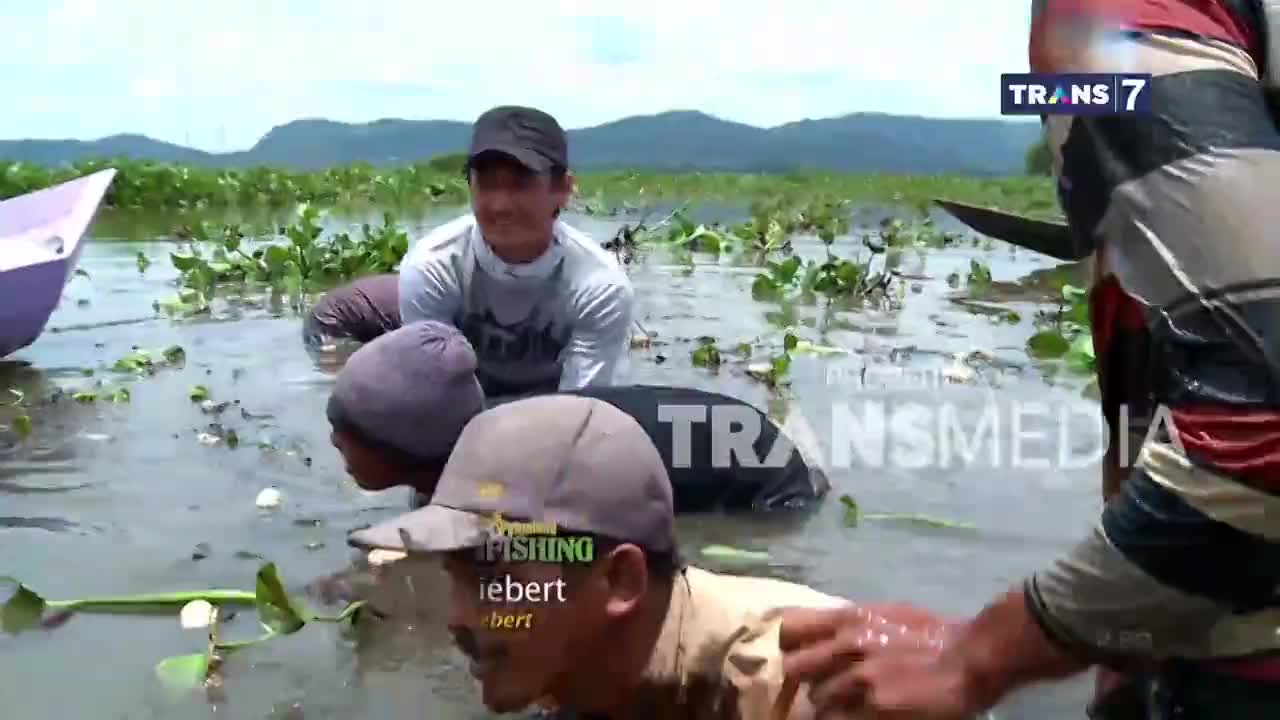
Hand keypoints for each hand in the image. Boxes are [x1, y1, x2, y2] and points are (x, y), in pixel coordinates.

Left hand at [779, 603, 980, 719]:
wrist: (969, 658)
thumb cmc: (931, 634)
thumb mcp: (885, 613)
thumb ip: (850, 624)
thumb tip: (822, 635)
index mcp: (848, 618)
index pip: (789, 629)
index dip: (788, 646)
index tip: (796, 656)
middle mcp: (846, 645)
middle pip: (794, 669)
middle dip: (804, 681)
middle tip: (818, 688)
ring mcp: (858, 678)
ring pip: (816, 701)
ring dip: (828, 706)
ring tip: (847, 706)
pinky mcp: (874, 706)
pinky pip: (839, 719)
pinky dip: (845, 719)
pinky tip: (860, 716)